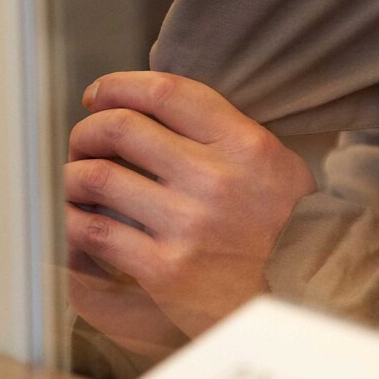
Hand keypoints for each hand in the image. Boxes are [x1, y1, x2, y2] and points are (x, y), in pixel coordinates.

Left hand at [65, 71, 316, 336]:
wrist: (304, 293)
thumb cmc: (288, 226)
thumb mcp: (274, 162)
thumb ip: (224, 132)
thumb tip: (157, 110)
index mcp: (245, 144)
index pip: (165, 93)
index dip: (119, 86)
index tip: (100, 94)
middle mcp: (215, 178)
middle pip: (121, 128)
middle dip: (88, 129)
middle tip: (83, 140)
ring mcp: (188, 224)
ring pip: (97, 178)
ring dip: (73, 174)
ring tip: (76, 179)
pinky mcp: (166, 269)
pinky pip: (96, 232)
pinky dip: (75, 219)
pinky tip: (79, 218)